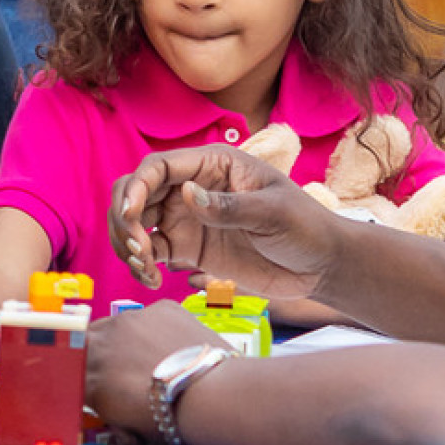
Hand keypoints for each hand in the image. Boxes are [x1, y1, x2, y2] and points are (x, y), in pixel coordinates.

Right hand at [84, 301, 220, 441]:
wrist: (211, 396)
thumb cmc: (172, 424)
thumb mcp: (135, 436)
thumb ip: (120, 433)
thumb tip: (118, 443)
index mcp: (87, 378)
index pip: (70, 369)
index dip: (81, 376)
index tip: (93, 384)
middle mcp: (100, 343)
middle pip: (87, 341)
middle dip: (98, 354)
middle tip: (121, 372)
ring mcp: (129, 320)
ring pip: (118, 325)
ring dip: (125, 339)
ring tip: (151, 358)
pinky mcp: (160, 308)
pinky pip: (150, 316)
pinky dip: (156, 329)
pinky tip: (174, 347)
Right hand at [111, 145, 338, 297]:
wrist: (319, 265)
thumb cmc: (304, 226)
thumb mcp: (273, 212)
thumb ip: (229, 205)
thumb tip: (186, 194)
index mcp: (212, 164)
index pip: (159, 166)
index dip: (137, 186)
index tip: (131, 214)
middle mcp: (192, 187)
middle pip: (136, 191)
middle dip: (125, 217)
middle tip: (137, 247)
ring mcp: (186, 218)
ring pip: (136, 222)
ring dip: (127, 242)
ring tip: (143, 267)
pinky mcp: (186, 248)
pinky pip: (149, 252)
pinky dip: (140, 265)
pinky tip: (150, 280)